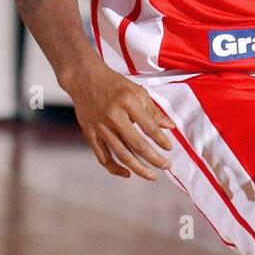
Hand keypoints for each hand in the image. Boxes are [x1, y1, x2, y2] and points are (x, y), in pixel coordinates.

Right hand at [64, 60, 174, 179]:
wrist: (84, 79)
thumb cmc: (114, 85)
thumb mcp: (137, 91)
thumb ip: (153, 110)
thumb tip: (170, 126)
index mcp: (127, 103)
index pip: (149, 127)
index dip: (161, 140)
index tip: (169, 147)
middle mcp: (113, 116)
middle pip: (137, 144)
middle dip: (154, 159)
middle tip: (166, 166)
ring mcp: (100, 127)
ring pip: (121, 154)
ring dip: (138, 168)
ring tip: (152, 176)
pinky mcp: (90, 134)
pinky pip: (103, 157)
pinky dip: (115, 168)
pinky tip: (128, 173)